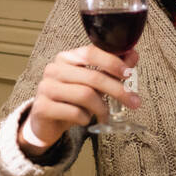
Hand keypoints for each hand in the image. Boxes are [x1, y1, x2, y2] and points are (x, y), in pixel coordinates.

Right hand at [19, 45, 140, 155]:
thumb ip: (110, 69)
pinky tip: (84, 119)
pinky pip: (74, 112)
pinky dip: (85, 118)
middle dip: (118, 90)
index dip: (113, 62)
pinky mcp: (42, 107)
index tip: (129, 73)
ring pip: (85, 95)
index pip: (91, 52)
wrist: (46, 122)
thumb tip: (132, 55)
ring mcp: (46, 88)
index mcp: (66, 58)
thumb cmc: (71, 100)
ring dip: (102, 108)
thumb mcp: (92, 83)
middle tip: (134, 102)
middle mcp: (54, 69)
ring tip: (105, 115)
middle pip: (92, 77)